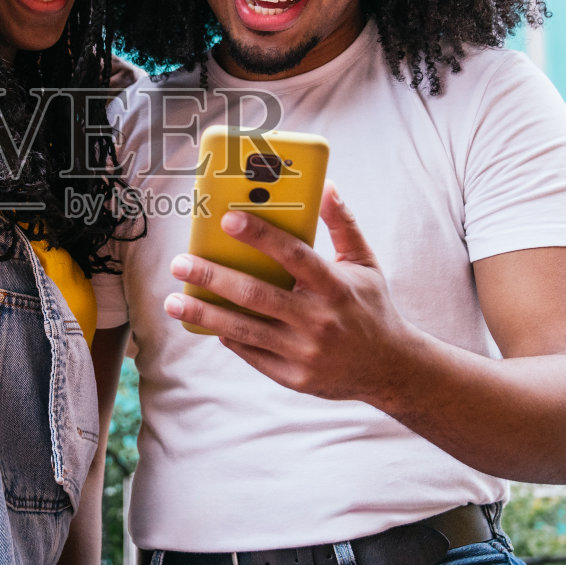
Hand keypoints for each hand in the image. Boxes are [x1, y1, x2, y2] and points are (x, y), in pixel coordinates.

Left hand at [163, 184, 415, 403]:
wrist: (391, 369)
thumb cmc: (371, 307)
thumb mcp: (365, 263)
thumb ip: (343, 224)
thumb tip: (325, 186)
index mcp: (336, 287)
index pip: (294, 256)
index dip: (260, 236)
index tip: (227, 219)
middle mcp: (319, 321)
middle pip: (256, 296)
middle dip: (213, 277)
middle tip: (180, 262)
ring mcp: (305, 353)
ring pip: (245, 330)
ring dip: (205, 313)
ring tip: (174, 300)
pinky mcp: (295, 378)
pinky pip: (252, 354)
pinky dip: (228, 337)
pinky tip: (206, 322)